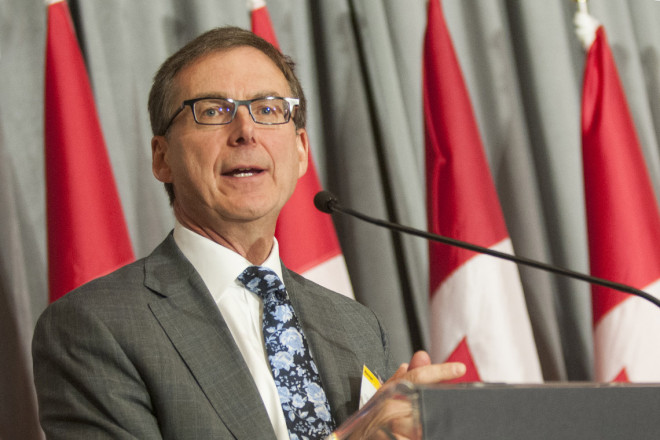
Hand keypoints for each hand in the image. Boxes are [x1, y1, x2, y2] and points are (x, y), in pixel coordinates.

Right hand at [330, 352, 464, 438]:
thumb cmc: (367, 422)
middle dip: (439, 411)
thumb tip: (421, 357)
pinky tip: (418, 434)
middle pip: (425, 402)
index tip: (460, 369)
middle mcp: (388, 408)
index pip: (418, 376)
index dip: (440, 371)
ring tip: (430, 429)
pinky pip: (408, 438)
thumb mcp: (384, 396)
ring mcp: (387, 429)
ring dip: (428, 428)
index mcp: (389, 393)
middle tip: (450, 415)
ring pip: (422, 426)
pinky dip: (419, 436)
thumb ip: (404, 377)